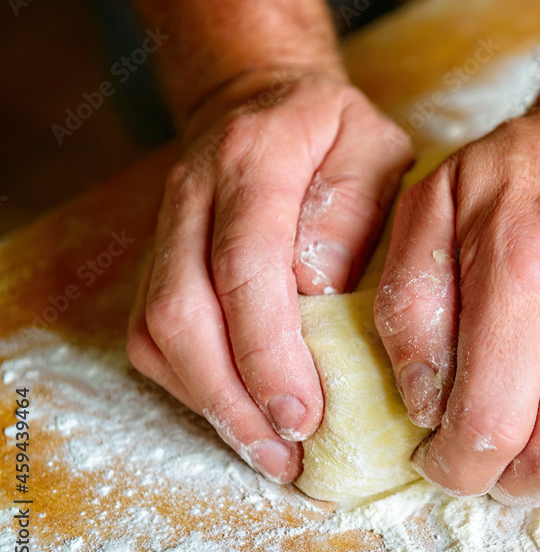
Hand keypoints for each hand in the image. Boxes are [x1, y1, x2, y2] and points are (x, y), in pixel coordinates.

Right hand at [127, 69, 411, 481]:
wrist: (260, 98)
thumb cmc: (335, 134)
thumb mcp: (377, 150)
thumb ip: (357, 215)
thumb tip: (322, 296)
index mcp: (254, 158)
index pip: (246, 262)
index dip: (268, 348)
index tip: (304, 414)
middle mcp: (191, 192)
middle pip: (183, 309)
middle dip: (233, 394)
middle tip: (288, 452)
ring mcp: (163, 226)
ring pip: (157, 331)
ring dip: (211, 403)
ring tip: (270, 454)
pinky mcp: (156, 258)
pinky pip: (150, 336)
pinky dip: (191, 387)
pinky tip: (240, 417)